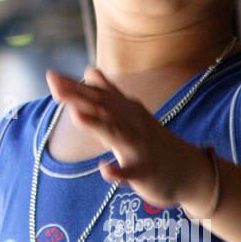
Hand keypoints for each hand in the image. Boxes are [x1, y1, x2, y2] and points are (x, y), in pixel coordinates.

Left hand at [44, 65, 211, 209]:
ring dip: (96, 125)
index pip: (96, 95)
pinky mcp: (145, 170)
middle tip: (54, 87)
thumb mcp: (130, 113)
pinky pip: (131, 172)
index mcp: (125, 111)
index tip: (51, 75)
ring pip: (115, 134)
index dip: (74, 86)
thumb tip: (89, 69)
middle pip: (102, 109)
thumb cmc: (152, 141)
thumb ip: (108, 93)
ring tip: (76, 116)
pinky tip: (105, 170)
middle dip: (78, 98)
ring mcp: (139, 147)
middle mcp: (131, 124)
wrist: (190, 171)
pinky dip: (118, 171)